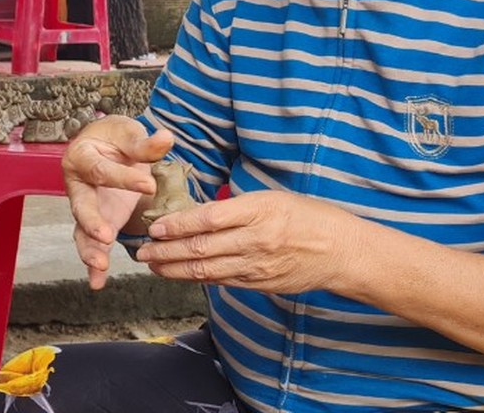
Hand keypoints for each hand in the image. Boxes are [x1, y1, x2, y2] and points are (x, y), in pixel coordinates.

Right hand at [64, 116, 173, 289]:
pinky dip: (93, 264)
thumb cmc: (114, 138)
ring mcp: (85, 206)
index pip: (101, 170)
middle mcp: (77, 184)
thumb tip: (166, 138)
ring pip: (82, 230)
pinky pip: (91, 243)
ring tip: (100, 266)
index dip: (124, 179)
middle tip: (106, 235)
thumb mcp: (128, 132)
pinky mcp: (96, 222)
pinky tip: (97, 282)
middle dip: (92, 222)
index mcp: (81, 157)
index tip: (149, 186)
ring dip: (90, 249)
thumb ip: (144, 143)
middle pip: (81, 205)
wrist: (105, 145)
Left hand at [135, 190, 363, 295]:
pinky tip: (179, 275)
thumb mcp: (274, 198)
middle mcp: (255, 240)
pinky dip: (197, 279)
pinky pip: (221, 281)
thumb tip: (201, 212)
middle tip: (140, 251)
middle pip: (200, 249)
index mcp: (259, 210)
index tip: (155, 226)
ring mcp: (257, 266)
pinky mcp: (259, 284)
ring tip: (152, 264)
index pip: (208, 219)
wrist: (342, 251)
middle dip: (164, 251)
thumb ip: (238, 207)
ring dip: (173, 269)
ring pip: (205, 270)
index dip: (177, 224)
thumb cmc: (310, 217)